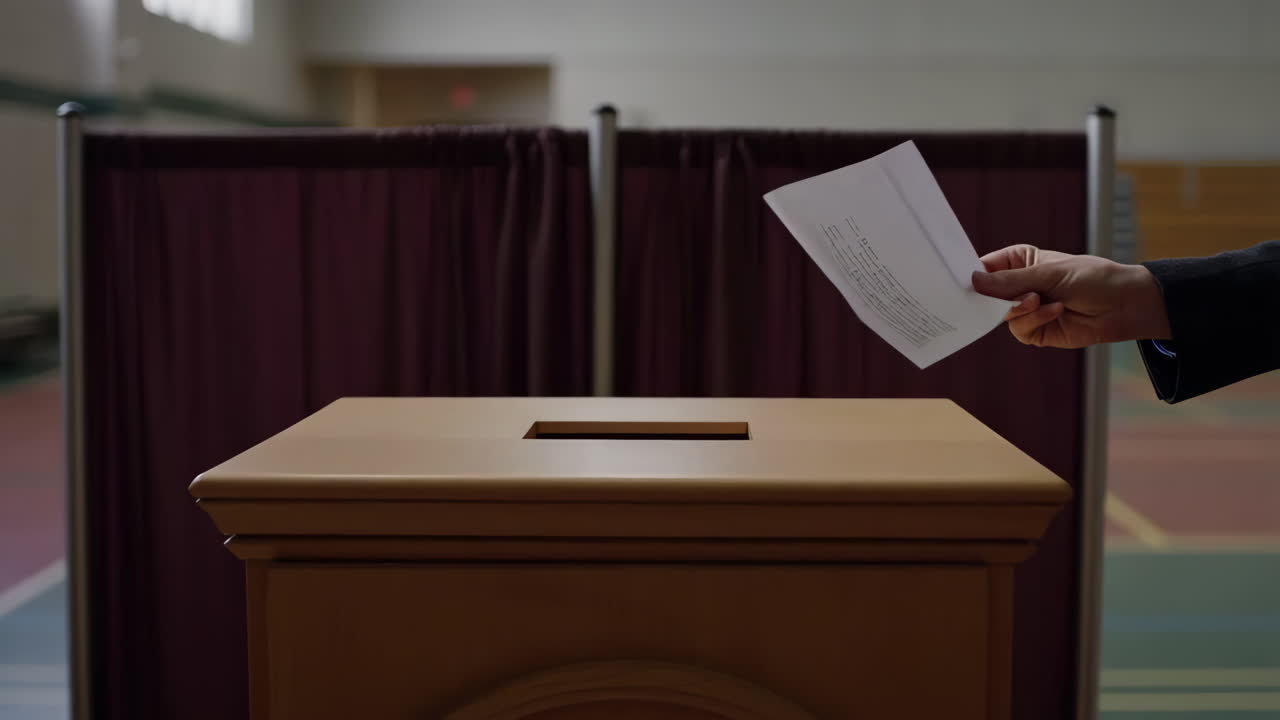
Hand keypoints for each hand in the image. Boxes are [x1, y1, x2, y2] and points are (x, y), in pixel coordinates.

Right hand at [971, 244, 1170, 347]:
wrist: (1123, 305)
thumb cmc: (1091, 278)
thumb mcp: (1048, 273)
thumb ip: (1010, 282)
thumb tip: (973, 282)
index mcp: (1018, 261)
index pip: (985, 268)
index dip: (972, 276)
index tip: (963, 282)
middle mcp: (1018, 285)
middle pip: (987, 295)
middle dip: (994, 298)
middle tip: (1004, 295)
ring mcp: (1025, 309)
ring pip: (1000, 315)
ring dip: (1021, 309)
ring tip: (1041, 300)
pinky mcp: (1035, 331)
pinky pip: (1019, 329)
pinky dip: (1035, 321)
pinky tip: (1055, 311)